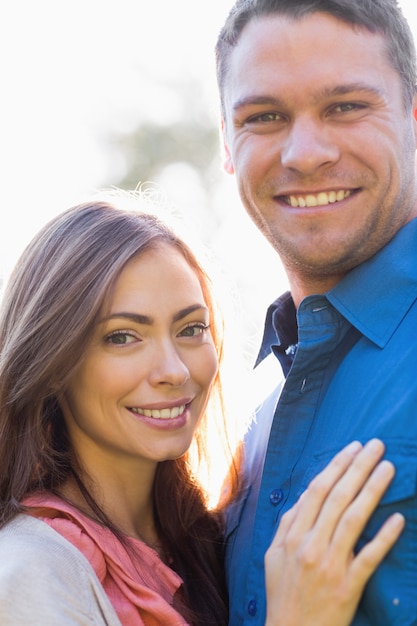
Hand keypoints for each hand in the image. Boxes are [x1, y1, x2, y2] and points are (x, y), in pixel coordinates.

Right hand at [264, 439, 404, 625]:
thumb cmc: (283, 594)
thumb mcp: (273, 556)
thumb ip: (287, 524)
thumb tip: (304, 498)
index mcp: (292, 535)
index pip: (317, 491)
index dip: (336, 466)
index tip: (353, 448)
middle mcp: (310, 545)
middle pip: (337, 497)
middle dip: (358, 467)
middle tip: (376, 446)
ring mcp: (330, 565)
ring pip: (353, 519)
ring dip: (372, 490)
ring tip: (388, 468)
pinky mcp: (348, 586)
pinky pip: (369, 557)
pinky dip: (384, 537)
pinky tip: (398, 519)